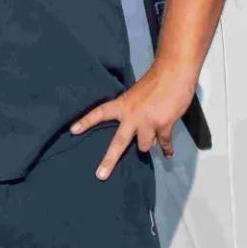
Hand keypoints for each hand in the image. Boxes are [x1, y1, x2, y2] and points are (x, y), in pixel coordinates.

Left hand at [70, 62, 198, 178]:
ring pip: (144, 146)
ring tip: (154, 138)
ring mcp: (148, 122)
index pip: (100, 113)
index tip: (73, 130)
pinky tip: (168, 154)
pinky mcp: (164, 125)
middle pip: (118, 142)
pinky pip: (164, 144)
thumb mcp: (136, 94)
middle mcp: (132, 115)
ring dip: (149, 144)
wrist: (174, 72)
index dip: (86, 122)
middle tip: (100, 175)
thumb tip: (137, 133)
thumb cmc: (155, 81)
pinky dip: (167, 149)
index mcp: (122, 104)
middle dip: (109, 160)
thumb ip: (132, 112)